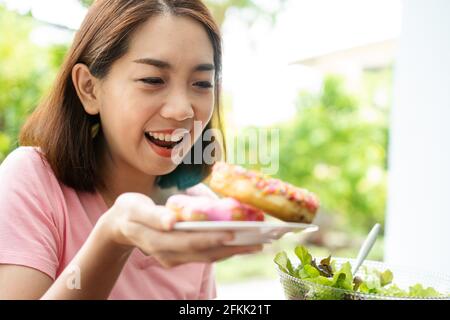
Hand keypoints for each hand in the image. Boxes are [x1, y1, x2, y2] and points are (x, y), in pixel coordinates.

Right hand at [97, 192, 261, 267]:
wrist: (120, 226)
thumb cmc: (129, 211)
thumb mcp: (134, 208)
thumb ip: (153, 215)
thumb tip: (172, 221)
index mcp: (157, 240)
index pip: (189, 241)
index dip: (211, 238)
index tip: (232, 233)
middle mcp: (168, 253)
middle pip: (204, 252)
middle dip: (231, 248)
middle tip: (257, 241)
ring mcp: (174, 257)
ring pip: (207, 256)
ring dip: (232, 252)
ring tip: (256, 244)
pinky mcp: (179, 256)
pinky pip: (204, 255)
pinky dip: (223, 250)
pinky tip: (239, 244)